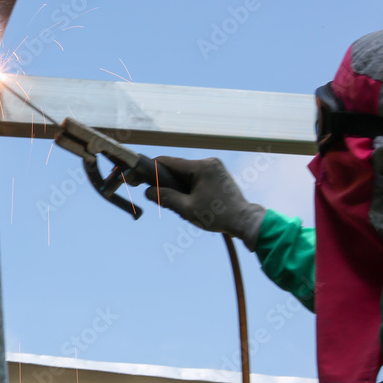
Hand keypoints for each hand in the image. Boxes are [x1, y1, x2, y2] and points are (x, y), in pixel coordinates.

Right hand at [146, 156, 266, 250]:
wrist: (244, 221)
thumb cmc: (217, 216)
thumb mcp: (187, 209)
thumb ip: (165, 198)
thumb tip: (147, 192)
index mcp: (202, 166)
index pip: (169, 162)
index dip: (151, 168)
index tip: (137, 173)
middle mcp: (209, 162)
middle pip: (177, 168)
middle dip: (165, 180)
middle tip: (153, 193)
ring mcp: (214, 168)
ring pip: (186, 173)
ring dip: (177, 185)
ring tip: (174, 202)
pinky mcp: (217, 175)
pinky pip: (195, 177)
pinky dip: (187, 186)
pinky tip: (186, 200)